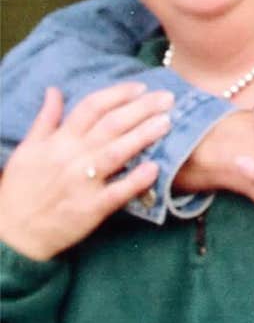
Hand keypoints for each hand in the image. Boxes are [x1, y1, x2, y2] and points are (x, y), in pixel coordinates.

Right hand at [0, 84, 170, 259]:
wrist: (13, 234)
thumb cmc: (21, 190)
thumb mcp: (28, 150)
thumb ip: (46, 119)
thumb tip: (55, 90)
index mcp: (57, 141)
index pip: (91, 107)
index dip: (118, 94)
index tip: (141, 87)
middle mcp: (71, 157)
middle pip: (110, 125)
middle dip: (141, 108)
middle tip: (168, 98)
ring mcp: (82, 183)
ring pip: (117, 152)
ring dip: (143, 136)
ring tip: (167, 122)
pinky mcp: (91, 208)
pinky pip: (118, 192)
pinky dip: (136, 180)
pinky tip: (155, 168)